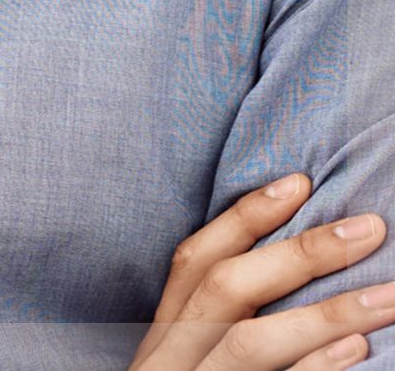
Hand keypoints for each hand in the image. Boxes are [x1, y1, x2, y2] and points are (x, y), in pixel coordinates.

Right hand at [129, 173, 394, 369]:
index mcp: (161, 340)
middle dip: (297, 253)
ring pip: (250, 345)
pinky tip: (358, 354)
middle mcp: (170, 363)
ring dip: (324, 313)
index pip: (194, 261)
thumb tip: (287, 276)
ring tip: (389, 294)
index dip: (244, 218)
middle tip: (367, 228)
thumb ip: (213, 328)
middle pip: (224, 289)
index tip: (300, 183)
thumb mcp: (182, 368)